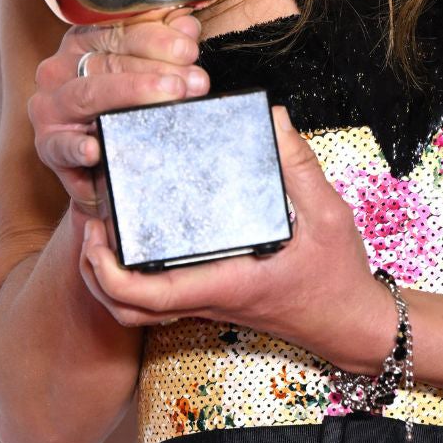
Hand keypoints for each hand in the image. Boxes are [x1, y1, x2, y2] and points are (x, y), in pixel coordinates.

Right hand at [28, 11, 207, 215]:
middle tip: (193, 81)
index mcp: (81, 44)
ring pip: (89, 94)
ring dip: (131, 93)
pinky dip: (77, 147)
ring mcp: (51, 107)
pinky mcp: (49, 145)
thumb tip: (186, 26)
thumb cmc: (120, 111)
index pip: (117, 31)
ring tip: (169, 96)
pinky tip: (94, 149)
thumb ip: (164, 44)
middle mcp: (60, 70)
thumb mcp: (141, 71)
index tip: (189, 49)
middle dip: (156, 70)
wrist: (100, 168)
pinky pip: (61, 145)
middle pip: (108, 62)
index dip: (157, 39)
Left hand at [75, 104, 396, 370]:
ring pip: (136, 310)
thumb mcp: (328, 214)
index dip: (109, 272)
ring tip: (102, 228)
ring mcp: (206, 301)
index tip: (96, 233)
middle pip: (126, 307)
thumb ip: (298, 165)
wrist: (352, 324)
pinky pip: (157, 300)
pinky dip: (132, 279)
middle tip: (90, 222)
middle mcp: (207, 297)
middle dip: (94, 271)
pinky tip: (136, 237)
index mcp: (224, 282)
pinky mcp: (211, 297)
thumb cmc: (339, 276)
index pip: (148, 296)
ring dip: (107, 278)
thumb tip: (271, 119)